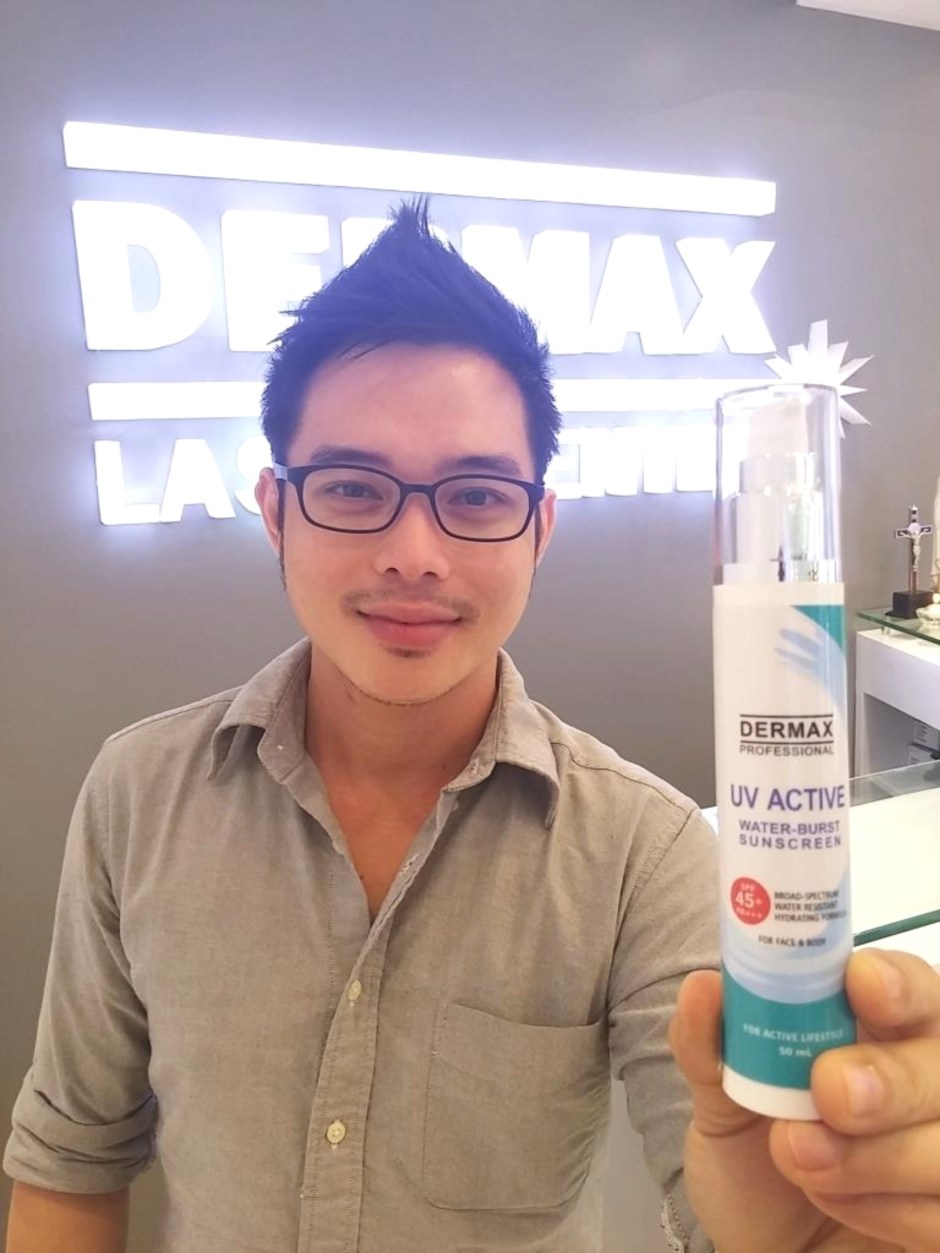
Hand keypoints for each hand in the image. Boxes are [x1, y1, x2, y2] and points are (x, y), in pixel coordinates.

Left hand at [668, 949, 939, 1251]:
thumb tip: (703, 986)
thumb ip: (710, 1041)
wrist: (761, 1244)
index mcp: (877, 1028)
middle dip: (891, 1076)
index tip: (861, 984)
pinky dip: (883, 1210)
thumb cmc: (752, 1153)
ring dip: (872, 1155)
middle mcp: (923, 1081)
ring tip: (799, 1157)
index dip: (898, 983)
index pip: (914, 987)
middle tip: (829, 1091)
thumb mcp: (719, 1096)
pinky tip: (834, 1201)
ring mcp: (939, 1147)